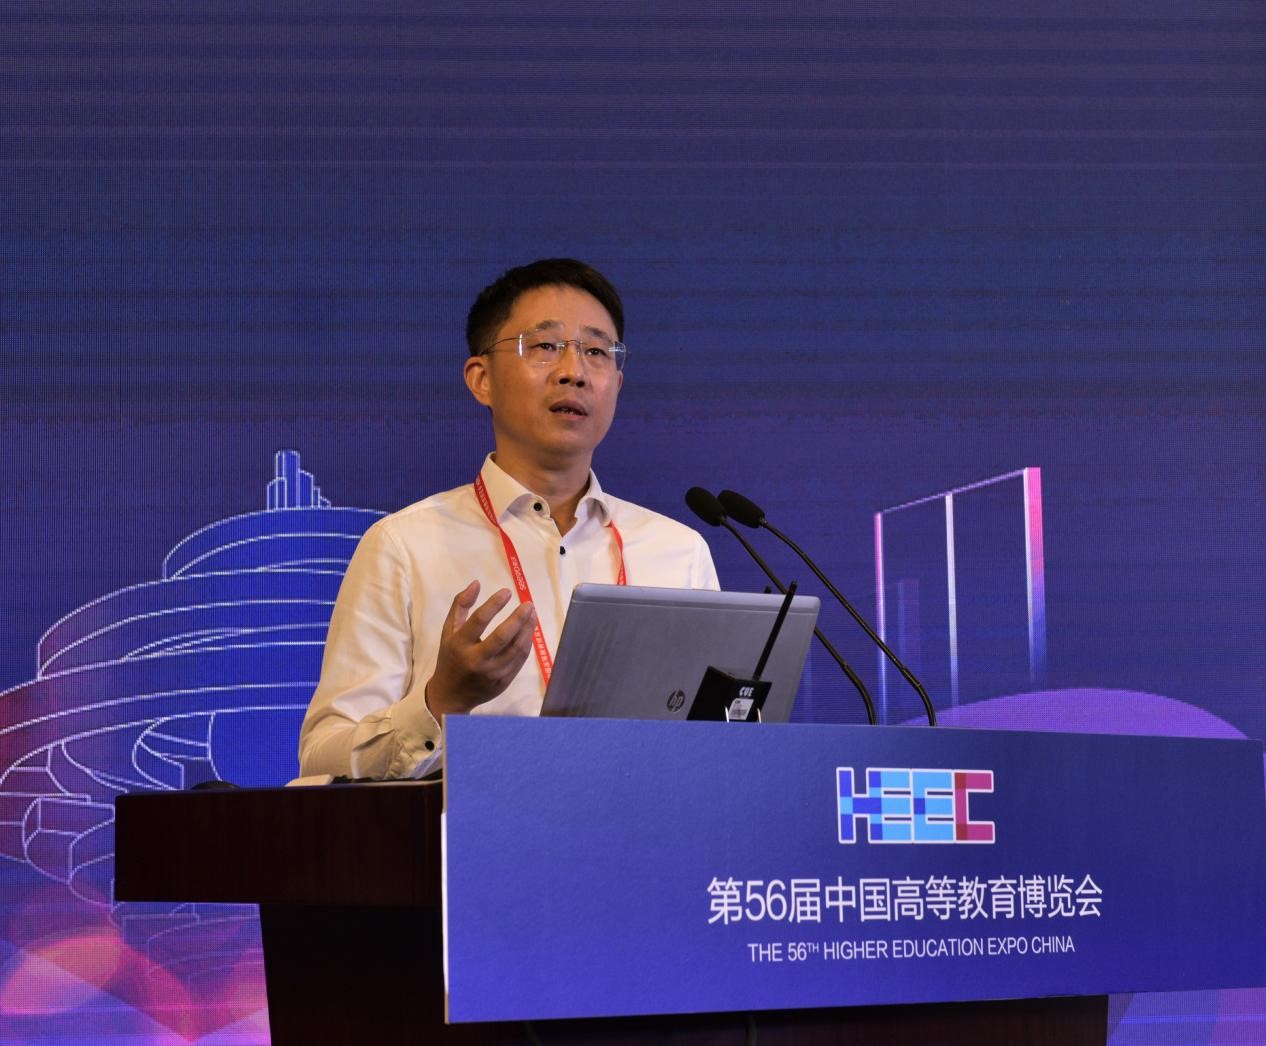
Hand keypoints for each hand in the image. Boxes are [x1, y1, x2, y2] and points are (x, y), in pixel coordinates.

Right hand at [424, 581, 536, 719]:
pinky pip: (520, 660)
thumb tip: (476, 583)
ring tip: (532, 614)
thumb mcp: (449, 631)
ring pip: (516, 649)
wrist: (451, 696)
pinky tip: (529, 630)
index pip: (479, 621)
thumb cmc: (450, 658)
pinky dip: (526, 643)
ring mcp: (492, 673)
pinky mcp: (503, 681)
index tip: (507, 592)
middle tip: (528, 605)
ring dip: (528, 629)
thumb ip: (460, 606)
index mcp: (460, 645)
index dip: (494, 604)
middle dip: (518, 619)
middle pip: (502, 637)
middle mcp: (476, 660)